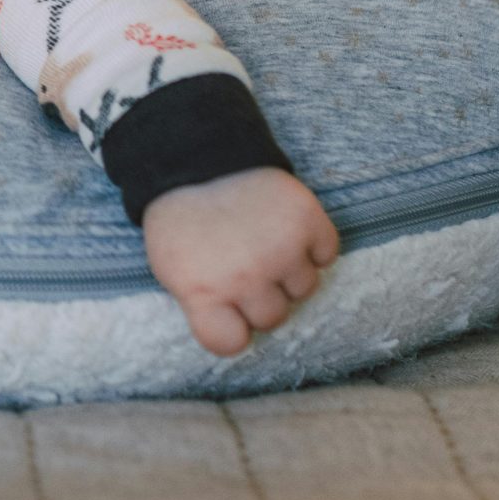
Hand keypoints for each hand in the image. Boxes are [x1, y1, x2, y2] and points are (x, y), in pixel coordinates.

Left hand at [140, 167, 339, 356]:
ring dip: (289, 271)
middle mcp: (245, 277)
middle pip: (274, 317)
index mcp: (203, 292)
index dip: (231, 329)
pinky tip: (287, 229)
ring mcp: (280, 249)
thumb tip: (238, 331)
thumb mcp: (172, 268)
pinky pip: (326, 254)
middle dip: (261, 296)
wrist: (195, 156)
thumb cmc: (183, 220)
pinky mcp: (308, 220)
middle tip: (244, 264)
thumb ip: (203, 305)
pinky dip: (314, 245)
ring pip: (305, 289)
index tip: (226, 312)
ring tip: (264, 242)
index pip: (230, 343)